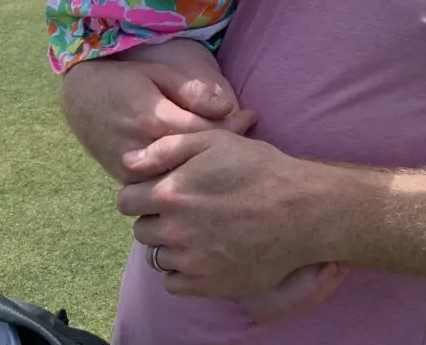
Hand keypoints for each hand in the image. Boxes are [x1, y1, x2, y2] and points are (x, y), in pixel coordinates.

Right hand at [60, 59, 256, 182]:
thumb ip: (192, 90)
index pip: (206, 131)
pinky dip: (185, 180)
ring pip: (182, 179)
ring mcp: (134, 174)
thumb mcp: (159, 73)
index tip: (253, 116)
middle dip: (225, 152)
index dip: (233, 126)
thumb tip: (228, 106)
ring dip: (207, 171)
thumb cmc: (125, 81)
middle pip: (198, 160)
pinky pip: (163, 187)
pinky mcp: (128, 184)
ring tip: (231, 159)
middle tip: (250, 142)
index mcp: (155, 121)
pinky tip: (204, 172)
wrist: (81, 101)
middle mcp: (144, 153)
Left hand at [118, 132, 328, 297]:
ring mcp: (190, 261)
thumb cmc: (258, 168)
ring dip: (170, 244)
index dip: (141, 193)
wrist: (299, 210)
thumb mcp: (213, 141)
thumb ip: (165, 149)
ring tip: (200, 230)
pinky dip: (182, 270)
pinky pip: (173, 283)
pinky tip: (205, 252)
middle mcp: (174, 230)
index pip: (126, 201)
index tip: (161, 190)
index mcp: (170, 193)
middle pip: (141, 230)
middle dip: (156, 218)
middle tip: (186, 209)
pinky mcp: (207, 285)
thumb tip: (127, 161)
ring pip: (157, 256)